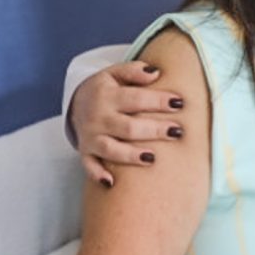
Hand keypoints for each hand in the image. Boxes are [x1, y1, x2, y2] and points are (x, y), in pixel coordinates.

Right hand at [72, 61, 185, 188]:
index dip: (158, 101)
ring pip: (111, 149)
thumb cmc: (105, 89)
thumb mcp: (114, 73)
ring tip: (153, 158)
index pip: (135, 99)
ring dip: (131, 155)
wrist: (75, 104)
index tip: (179, 103)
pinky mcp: (86, 152)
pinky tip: (112, 183)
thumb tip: (155, 73)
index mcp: (107, 96)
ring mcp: (91, 136)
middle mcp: (98, 118)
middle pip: (128, 127)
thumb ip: (133, 71)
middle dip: (153, 130)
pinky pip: (90, 165)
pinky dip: (98, 174)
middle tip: (177, 131)